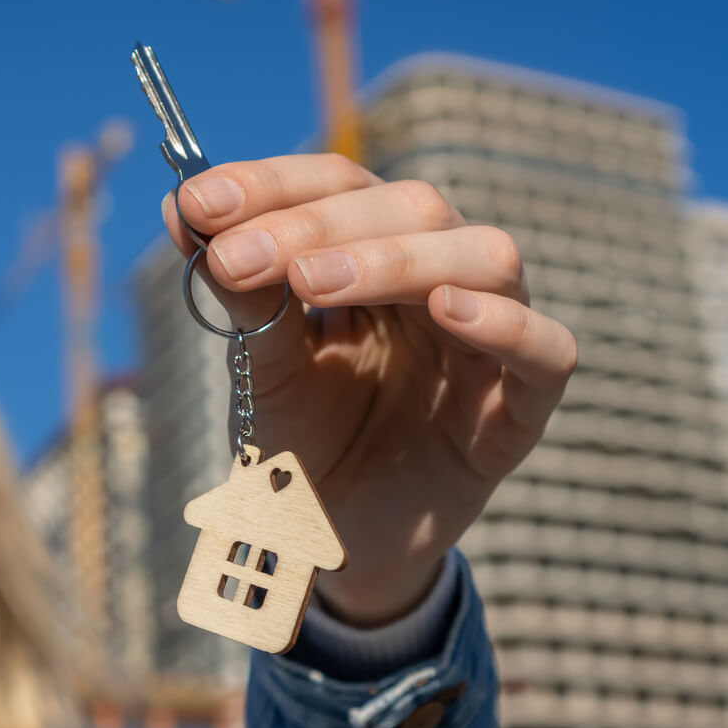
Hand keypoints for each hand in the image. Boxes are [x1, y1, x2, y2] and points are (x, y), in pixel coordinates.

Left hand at [161, 154, 577, 627]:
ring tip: (312, 282)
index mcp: (374, 255)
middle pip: (412, 208)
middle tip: (237, 255)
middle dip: (316, 224)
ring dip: (396, 259)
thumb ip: (239, 291)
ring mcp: (485, 341)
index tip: (198, 201)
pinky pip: (547, 351)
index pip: (341, 184)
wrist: (327, 544)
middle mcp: (439, 279)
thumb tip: (181, 207)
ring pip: (484, 257)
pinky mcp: (519, 409)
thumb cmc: (299, 443)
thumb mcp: (262, 364)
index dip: (274, 183)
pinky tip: (448, 310)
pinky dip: (506, 324)